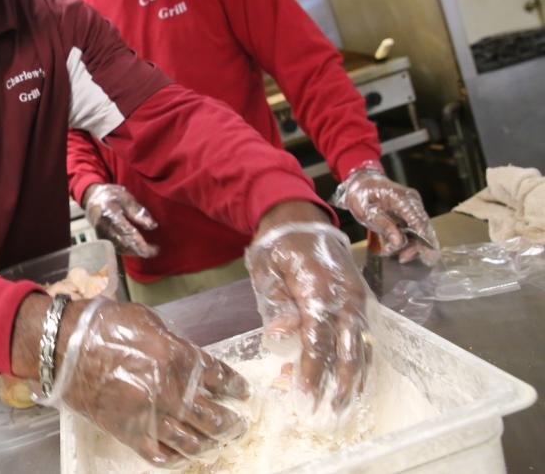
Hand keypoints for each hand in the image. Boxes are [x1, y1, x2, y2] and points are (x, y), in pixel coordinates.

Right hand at [46, 300, 248, 467]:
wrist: (64, 346)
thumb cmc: (103, 325)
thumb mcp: (147, 321)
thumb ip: (172, 340)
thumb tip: (186, 356)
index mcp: (177, 356)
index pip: (219, 377)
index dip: (235, 387)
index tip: (242, 393)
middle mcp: (170, 390)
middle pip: (212, 416)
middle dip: (230, 423)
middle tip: (238, 425)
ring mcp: (151, 415)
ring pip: (193, 441)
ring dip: (210, 443)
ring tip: (217, 443)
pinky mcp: (130, 433)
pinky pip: (162, 456)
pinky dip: (178, 459)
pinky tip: (185, 456)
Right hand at [83, 183, 158, 257]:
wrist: (91, 198)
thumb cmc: (111, 196)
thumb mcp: (126, 198)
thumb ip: (138, 212)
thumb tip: (152, 226)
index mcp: (111, 214)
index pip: (128, 232)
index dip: (141, 243)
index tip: (154, 248)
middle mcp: (104, 226)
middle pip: (124, 243)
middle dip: (140, 250)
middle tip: (154, 251)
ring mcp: (101, 234)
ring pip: (120, 248)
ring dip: (134, 251)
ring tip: (148, 250)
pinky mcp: (101, 238)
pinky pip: (115, 247)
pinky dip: (127, 250)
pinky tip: (136, 249)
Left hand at [246, 217, 371, 411]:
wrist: (300, 218)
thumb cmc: (279, 246)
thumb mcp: (267, 269)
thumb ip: (276, 304)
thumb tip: (280, 336)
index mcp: (319, 287)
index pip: (317, 339)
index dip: (312, 372)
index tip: (304, 399)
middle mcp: (346, 296)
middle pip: (348, 350)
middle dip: (339, 386)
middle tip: (325, 414)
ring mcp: (358, 299)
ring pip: (362, 347)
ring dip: (354, 380)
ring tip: (340, 408)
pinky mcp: (361, 301)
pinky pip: (365, 338)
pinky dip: (361, 363)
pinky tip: (354, 384)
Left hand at [332, 161, 439, 264]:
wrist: (360, 181)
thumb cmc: (361, 194)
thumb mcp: (365, 211)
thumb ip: (383, 225)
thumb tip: (400, 242)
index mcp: (402, 198)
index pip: (419, 221)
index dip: (424, 239)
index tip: (426, 255)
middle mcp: (412, 201)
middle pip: (424, 227)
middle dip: (417, 246)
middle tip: (402, 258)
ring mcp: (413, 206)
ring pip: (421, 229)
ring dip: (410, 244)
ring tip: (392, 253)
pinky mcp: (410, 211)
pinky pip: (414, 228)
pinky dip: (406, 239)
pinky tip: (392, 246)